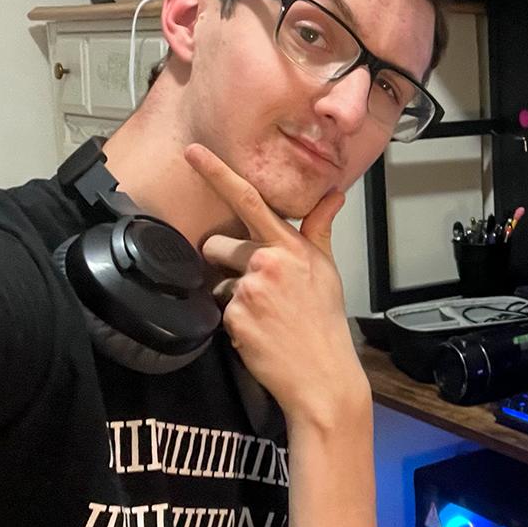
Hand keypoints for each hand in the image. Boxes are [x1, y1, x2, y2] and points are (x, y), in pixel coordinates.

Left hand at [184, 143, 369, 427]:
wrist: (321, 373)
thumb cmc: (326, 321)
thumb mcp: (327, 269)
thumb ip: (319, 228)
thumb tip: (334, 194)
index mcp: (290, 246)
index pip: (249, 199)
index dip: (217, 173)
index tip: (193, 153)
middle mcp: (267, 262)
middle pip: (219, 244)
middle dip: (227, 260)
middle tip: (257, 286)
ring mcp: (248, 290)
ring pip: (218, 278)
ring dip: (232, 292)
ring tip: (263, 312)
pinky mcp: (233, 317)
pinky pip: (220, 308)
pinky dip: (234, 319)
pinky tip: (258, 331)